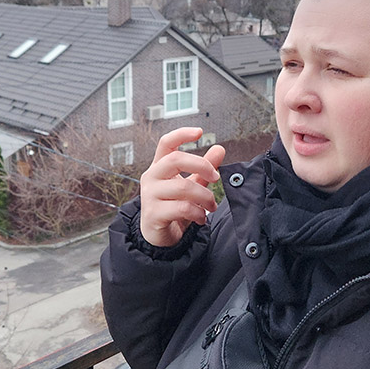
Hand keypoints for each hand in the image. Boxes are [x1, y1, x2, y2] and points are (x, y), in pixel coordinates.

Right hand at [139, 127, 226, 246]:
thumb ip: (204, 169)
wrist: (158, 236)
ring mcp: (150, 195)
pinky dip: (198, 213)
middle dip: (202, 165)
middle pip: (175, 159)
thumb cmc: (174, 207)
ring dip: (205, 197)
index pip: (166, 143)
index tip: (200, 132)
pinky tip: (202, 218)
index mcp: (159, 166)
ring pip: (183, 187)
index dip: (181, 134)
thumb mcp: (191, 185)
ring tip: (212, 206)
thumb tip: (220, 148)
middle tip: (216, 177)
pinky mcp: (153, 214)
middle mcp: (151, 177)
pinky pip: (182, 208)